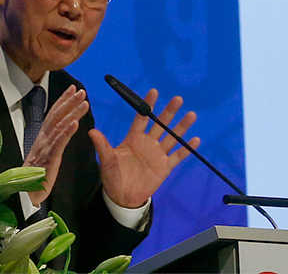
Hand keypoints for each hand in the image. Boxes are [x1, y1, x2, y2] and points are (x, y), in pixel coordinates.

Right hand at [22, 85, 89, 205]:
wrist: (25, 195)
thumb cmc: (35, 176)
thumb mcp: (45, 154)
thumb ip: (52, 141)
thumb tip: (60, 128)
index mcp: (43, 138)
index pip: (53, 115)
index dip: (62, 101)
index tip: (72, 89)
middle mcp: (43, 140)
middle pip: (56, 117)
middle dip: (69, 102)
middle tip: (81, 90)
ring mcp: (45, 149)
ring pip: (59, 126)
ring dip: (72, 113)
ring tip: (83, 102)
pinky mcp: (49, 160)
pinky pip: (59, 144)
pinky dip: (66, 132)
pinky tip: (75, 123)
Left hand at [90, 88, 198, 209]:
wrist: (122, 197)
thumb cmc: (113, 176)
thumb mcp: (107, 161)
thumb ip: (103, 146)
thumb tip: (91, 132)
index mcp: (134, 138)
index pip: (142, 118)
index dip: (148, 105)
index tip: (154, 92)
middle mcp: (148, 143)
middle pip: (160, 124)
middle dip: (169, 112)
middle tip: (178, 99)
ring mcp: (158, 154)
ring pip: (172, 137)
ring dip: (181, 127)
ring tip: (191, 115)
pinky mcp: (165, 166)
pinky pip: (178, 155)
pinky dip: (187, 148)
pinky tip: (196, 139)